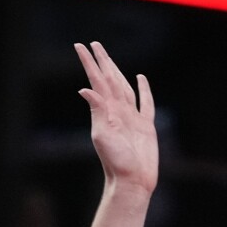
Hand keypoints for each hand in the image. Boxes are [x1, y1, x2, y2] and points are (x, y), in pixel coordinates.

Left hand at [75, 42, 157, 194]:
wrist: (132, 182)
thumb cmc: (116, 163)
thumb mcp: (103, 136)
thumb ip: (97, 111)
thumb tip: (85, 89)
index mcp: (107, 111)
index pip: (97, 80)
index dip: (89, 63)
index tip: (80, 46)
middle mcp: (118, 111)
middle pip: (109, 79)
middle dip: (102, 62)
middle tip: (94, 45)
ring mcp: (132, 117)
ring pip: (124, 87)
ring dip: (117, 72)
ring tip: (110, 59)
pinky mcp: (146, 126)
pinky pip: (145, 103)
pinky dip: (144, 90)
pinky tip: (140, 79)